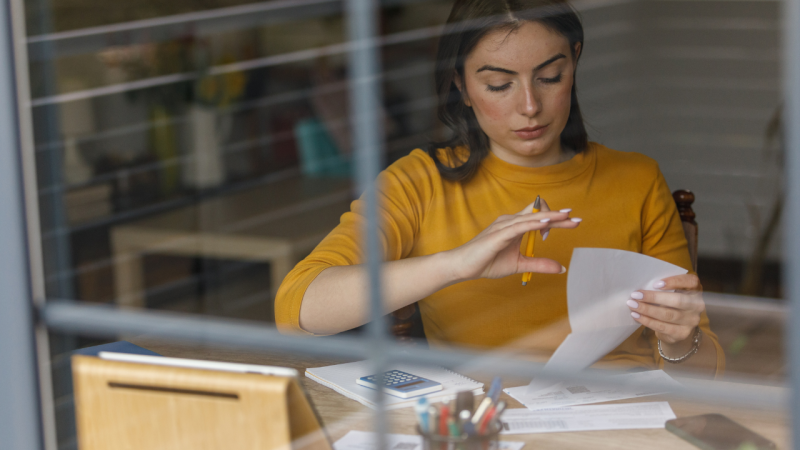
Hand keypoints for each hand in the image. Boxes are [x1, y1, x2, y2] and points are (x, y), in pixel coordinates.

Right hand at [444, 201, 580, 280]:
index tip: (564, 229)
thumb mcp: (519, 264)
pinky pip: (520, 226)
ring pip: (532, 217)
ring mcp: (504, 225)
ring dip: (551, 217)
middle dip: (559, 216)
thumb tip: (561, 268)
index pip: (538, 215)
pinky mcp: (499, 234)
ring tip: (566, 218)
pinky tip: (546, 224)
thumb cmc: (487, 262)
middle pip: (539, 212)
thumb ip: (539, 264)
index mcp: (515, 226)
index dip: (554, 219)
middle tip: (577, 220)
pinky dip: (534, 223)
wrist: (463, 266)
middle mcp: (510, 221)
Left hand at [627, 274, 704, 350]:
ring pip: (668, 315)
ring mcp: (691, 320)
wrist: (676, 329)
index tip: (655, 283)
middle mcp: (697, 305)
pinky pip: (662, 326)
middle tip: (635, 295)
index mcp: (695, 290)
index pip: (691, 282)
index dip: (674, 281)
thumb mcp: (671, 293)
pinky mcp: (682, 333)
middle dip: (654, 297)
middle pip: (678, 300)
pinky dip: (647, 321)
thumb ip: (662, 288)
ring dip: (647, 309)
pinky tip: (636, 315)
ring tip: (632, 305)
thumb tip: (641, 287)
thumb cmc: (670, 305)